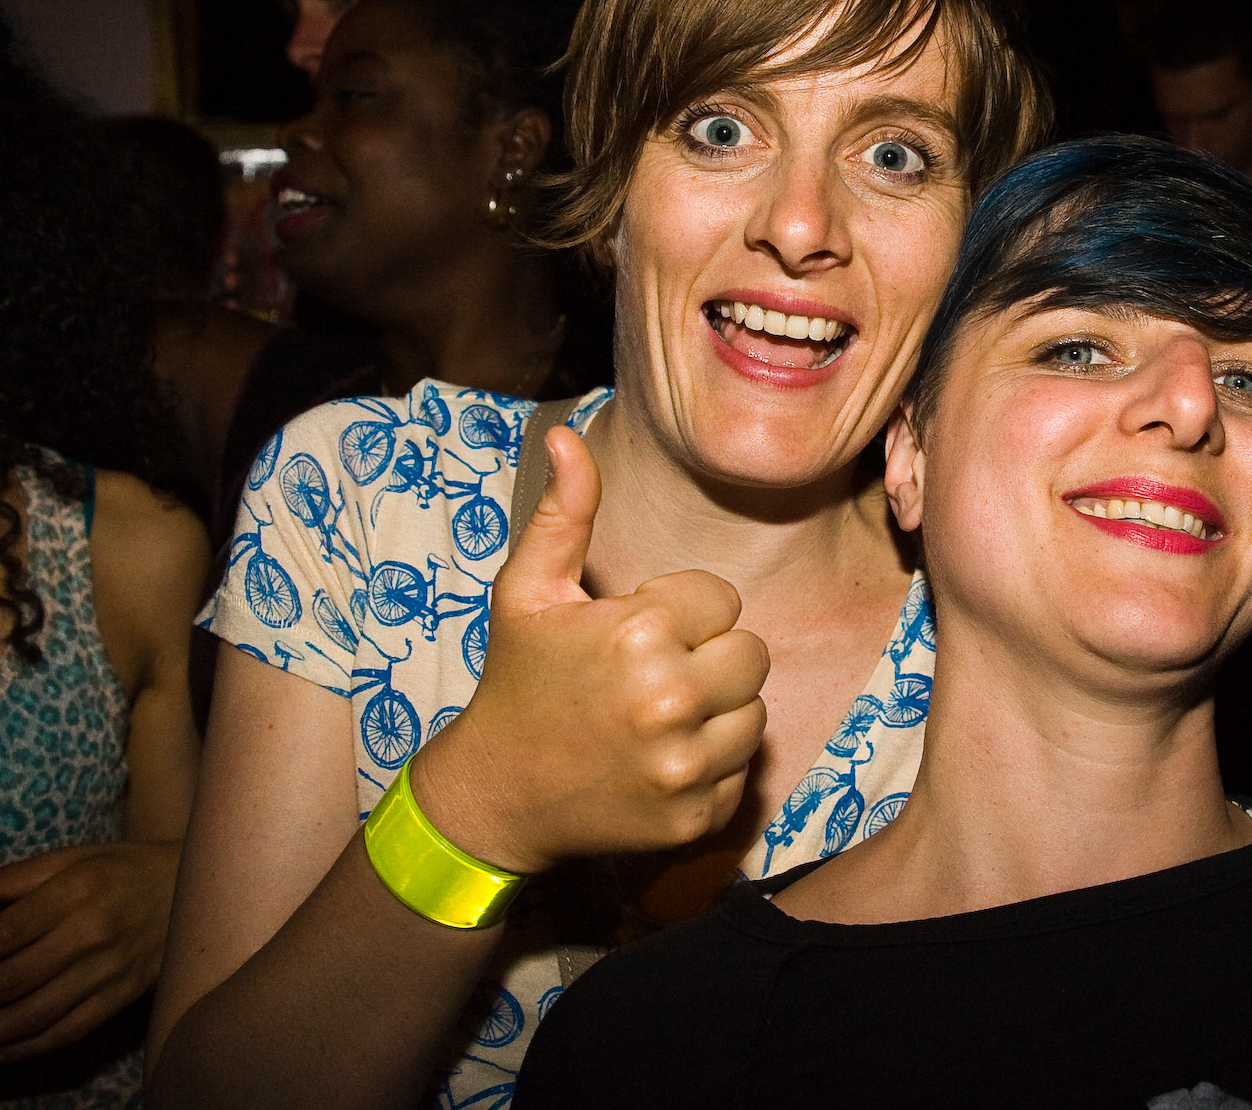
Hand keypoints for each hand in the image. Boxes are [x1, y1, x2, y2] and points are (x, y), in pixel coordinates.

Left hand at [0, 840, 177, 1063]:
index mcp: (77, 892)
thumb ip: (9, 879)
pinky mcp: (124, 997)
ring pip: (35, 1014)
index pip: (4, 933)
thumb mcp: (73, 858)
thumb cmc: (127, 867)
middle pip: (11, 979)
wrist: (204, 887)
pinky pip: (69, 1031)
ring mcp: (110, 972)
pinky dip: (28, 1047)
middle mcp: (92, 935)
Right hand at [411, 423, 769, 875]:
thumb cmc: (517, 681)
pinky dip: (711, 765)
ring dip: (717, 711)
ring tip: (657, 716)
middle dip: (709, 656)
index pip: (723, 600)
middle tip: (652, 673)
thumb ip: (564, 512)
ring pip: (756, 713)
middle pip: (752, 654)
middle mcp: (670, 700)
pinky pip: (742, 769)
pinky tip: (658, 760)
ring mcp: (686, 766)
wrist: (496, 796)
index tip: (635, 631)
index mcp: (639, 633)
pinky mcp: (697, 816)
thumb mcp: (528, 590)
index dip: (681, 611)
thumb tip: (568, 435)